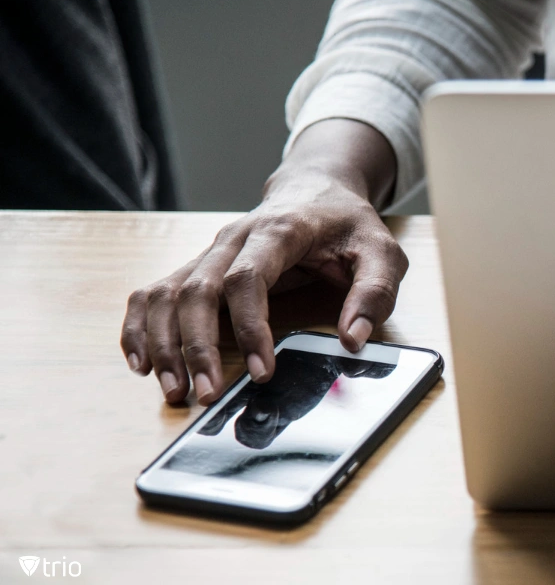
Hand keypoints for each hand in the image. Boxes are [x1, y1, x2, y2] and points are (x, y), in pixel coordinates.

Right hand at [120, 119, 403, 403]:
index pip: (249, 278)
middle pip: (198, 289)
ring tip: (173, 390)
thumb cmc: (348, 225)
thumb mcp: (382, 252)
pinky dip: (141, 326)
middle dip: (197, 346)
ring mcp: (210, 252)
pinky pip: (155, 293)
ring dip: (163, 343)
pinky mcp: (198, 266)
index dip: (251, 326)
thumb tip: (354, 339)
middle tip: (206, 394)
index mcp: (279, 231)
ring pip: (168, 293)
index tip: (262, 372)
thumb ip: (374, 293)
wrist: (316, 190)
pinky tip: (142, 362)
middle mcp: (233, 239)